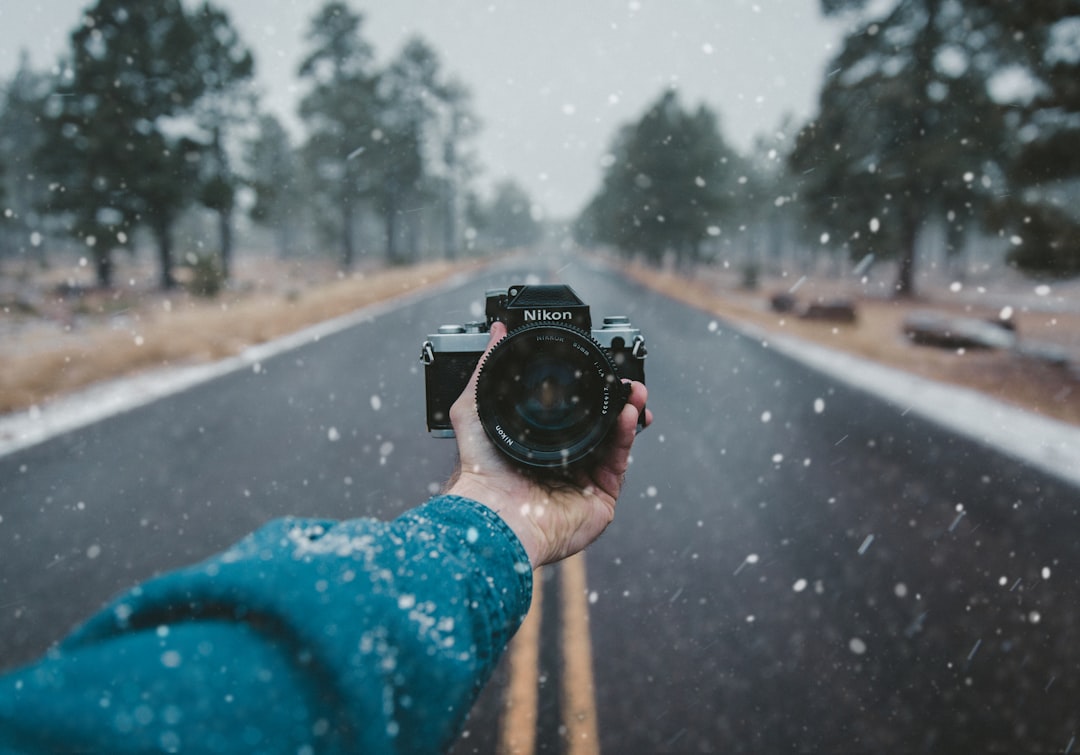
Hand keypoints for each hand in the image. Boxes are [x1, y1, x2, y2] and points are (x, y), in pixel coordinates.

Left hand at [444, 321, 651, 567]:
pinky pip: (619, 463)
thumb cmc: (480, 472)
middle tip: (624, 380)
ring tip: (634, 392)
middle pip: (598, 425)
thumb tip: (495, 332)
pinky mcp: (601, 499)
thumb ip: (486, 369)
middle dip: (615, 400)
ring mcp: (584, 481)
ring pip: (614, 441)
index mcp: (538, 445)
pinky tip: (627, 414)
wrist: (495, 513)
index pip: (571, 413)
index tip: (598, 369)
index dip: (588, 392)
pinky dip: (626, 437)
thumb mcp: (473, 409)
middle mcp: (563, 462)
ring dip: (627, 413)